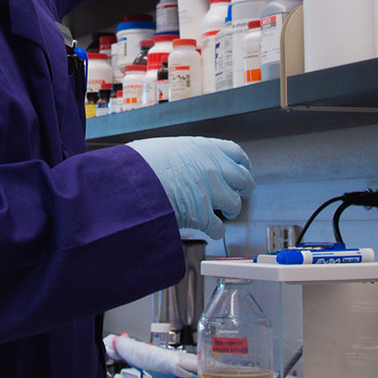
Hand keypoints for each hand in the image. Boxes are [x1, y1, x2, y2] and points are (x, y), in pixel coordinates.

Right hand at [127, 136, 252, 234]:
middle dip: (244, 187)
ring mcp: (211, 192)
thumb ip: (180, 155)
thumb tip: (177, 163)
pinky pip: (219, 227)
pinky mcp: (203, 216)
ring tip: (227, 213)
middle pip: (243, 179)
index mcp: (203, 149)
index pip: (235, 153)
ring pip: (235, 204)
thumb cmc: (140, 163)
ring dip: (232, 210)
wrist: (133, 182)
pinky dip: (216, 230)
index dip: (242, 163)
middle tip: (241, 192)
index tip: (244, 167)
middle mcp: (213, 168)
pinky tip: (211, 230)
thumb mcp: (163, 147)